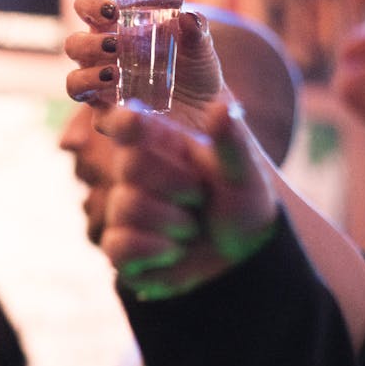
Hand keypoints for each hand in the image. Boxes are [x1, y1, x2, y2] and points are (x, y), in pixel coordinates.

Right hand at [63, 0, 228, 133]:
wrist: (209, 108)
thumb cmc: (195, 67)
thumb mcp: (200, 47)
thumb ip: (196, 31)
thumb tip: (188, 17)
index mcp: (114, 29)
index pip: (87, 8)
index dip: (90, 4)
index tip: (112, 10)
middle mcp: (100, 58)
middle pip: (74, 45)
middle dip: (88, 43)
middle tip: (114, 45)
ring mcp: (102, 91)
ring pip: (74, 83)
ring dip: (89, 77)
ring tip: (115, 74)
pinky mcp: (112, 121)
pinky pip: (101, 120)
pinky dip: (112, 114)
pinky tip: (132, 110)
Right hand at [101, 99, 278, 298]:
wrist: (242, 257)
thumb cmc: (240, 206)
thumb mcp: (244, 174)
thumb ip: (232, 142)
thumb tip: (221, 109)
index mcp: (162, 143)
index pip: (127, 122)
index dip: (123, 121)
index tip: (134, 120)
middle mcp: (135, 174)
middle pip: (130, 165)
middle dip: (177, 187)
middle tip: (199, 197)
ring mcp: (123, 211)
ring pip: (128, 207)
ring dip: (175, 224)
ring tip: (192, 228)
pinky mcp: (120, 248)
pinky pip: (121, 245)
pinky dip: (157, 250)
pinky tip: (174, 251)